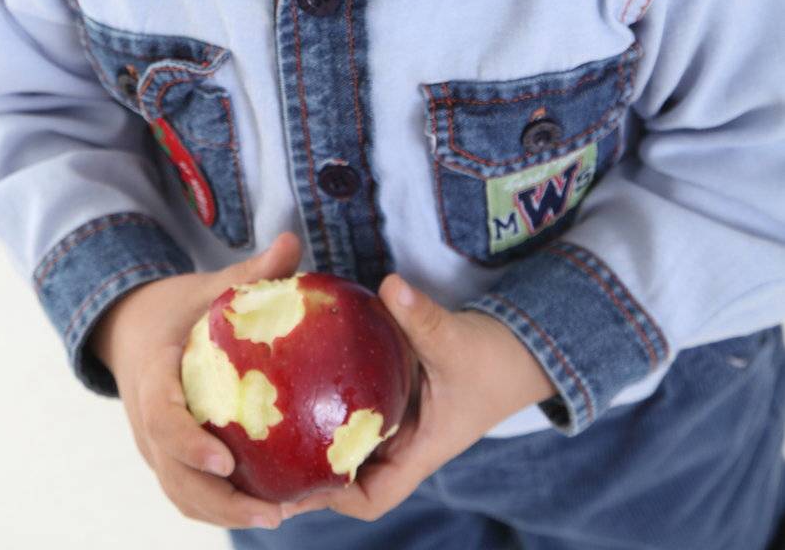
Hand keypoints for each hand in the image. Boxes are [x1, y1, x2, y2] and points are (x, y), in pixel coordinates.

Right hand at [91, 229, 304, 532]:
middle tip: (271, 512)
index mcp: (152, 375)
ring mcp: (152, 445)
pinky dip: (220, 508)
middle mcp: (145, 420)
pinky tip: (268, 509)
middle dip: (218, 501)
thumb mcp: (206, 287)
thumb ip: (249, 272)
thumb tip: (293, 241)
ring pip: (179, 493)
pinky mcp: (166, 459)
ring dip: (223, 513)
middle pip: (172, 474)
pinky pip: (187, 493)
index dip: (187, 443)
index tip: (223, 461)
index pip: (161, 417)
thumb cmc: (176, 308)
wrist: (129, 328)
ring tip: (277, 517)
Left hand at [279, 275, 557, 522]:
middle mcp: (405, 443)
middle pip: (350, 474)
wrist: (522, 349)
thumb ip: (424, 319)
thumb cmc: (496, 359)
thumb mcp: (458, 341)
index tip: (298, 479)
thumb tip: (390, 288)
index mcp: (420, 450)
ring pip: (350, 439)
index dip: (335, 496)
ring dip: (316, 432)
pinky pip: (358, 405)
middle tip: (264, 447)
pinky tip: (301, 372)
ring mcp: (400, 420)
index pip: (373, 496)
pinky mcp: (396, 393)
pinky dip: (332, 395)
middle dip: (309, 468)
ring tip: (271, 414)